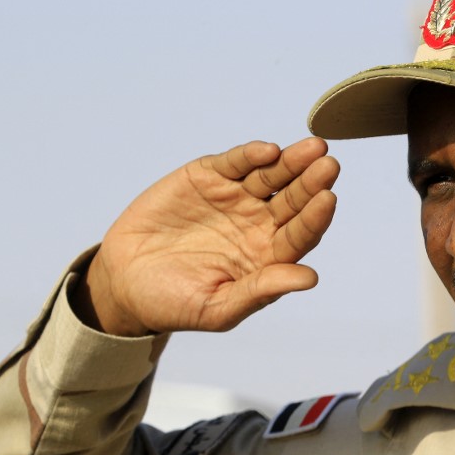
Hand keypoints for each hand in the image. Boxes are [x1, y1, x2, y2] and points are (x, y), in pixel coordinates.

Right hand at [73, 138, 338, 335]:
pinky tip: (267, 151)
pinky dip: (250, 155)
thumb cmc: (176, 303)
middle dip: (312, 182)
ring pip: (272, 176)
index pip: (301, 234)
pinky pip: (235, 163)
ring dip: (292, 161)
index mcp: (270, 256)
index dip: (316, 218)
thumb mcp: (218, 307)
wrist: (125, 283)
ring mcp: (236, 198)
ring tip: (312, 148)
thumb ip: (262, 290)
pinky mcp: (208, 178)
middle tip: (329, 165)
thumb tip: (311, 278)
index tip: (329, 199)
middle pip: (294, 200)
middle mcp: (259, 223)